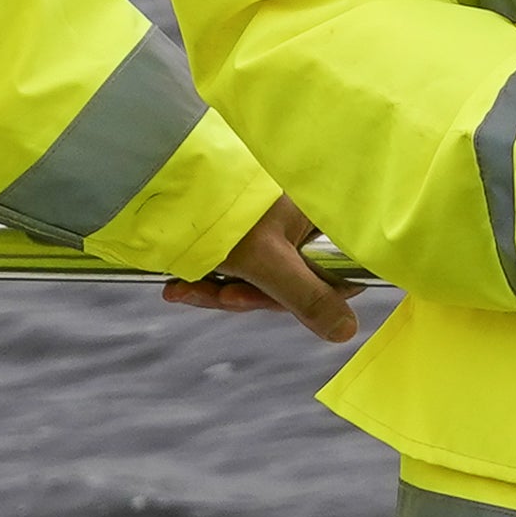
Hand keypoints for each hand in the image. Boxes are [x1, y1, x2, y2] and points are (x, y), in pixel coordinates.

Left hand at [161, 203, 357, 344]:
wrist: (169, 185)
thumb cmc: (225, 213)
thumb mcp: (268, 260)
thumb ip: (307, 298)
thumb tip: (346, 331)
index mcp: (321, 217)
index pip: (340, 270)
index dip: (313, 297)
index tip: (279, 301)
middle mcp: (303, 223)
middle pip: (297, 282)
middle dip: (254, 296)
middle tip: (223, 297)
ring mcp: (276, 229)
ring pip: (265, 280)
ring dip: (226, 292)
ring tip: (188, 290)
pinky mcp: (248, 236)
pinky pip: (242, 270)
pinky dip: (214, 281)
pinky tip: (183, 285)